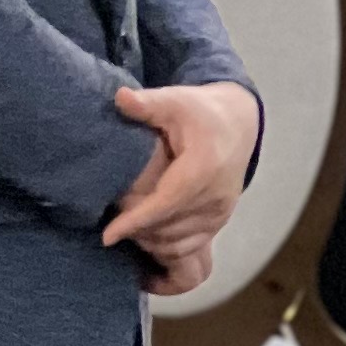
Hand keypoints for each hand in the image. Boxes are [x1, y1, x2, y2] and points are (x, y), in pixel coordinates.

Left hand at [102, 78, 260, 294]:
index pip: (166, 203)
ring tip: (123, 230)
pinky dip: (165, 248)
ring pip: (179, 243)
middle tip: (108, 224)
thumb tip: (119, 97)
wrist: (237, 125)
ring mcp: (220, 212)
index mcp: (204, 168)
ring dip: (148, 242)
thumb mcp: (175, 101)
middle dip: (136, 231)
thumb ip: (148, 103)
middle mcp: (216, 196)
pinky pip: (190, 247)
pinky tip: (143, 237)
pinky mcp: (220, 221)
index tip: (107, 235)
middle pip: (169, 228)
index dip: (136, 221)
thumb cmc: (199, 112)